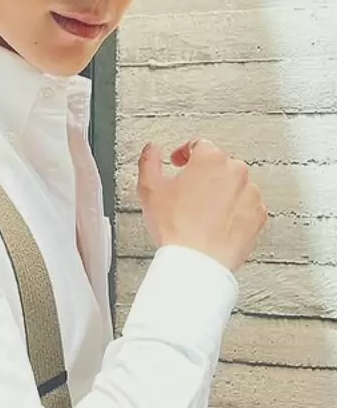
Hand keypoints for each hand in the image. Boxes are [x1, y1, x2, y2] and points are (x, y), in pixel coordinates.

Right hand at [137, 139, 266, 272]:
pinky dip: (234, 211)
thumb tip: (151, 150)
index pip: (199, 145)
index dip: (185, 154)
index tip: (179, 163)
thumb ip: (149, 161)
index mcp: (210, 159)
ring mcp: (251, 194)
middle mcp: (235, 172)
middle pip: (219, 165)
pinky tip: (217, 223)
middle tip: (188, 193)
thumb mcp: (150, 189)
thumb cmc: (177, 228)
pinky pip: (246, 207)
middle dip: (204, 175)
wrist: (198, 262)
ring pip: (235, 186)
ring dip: (221, 193)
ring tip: (203, 213)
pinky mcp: (259, 216)